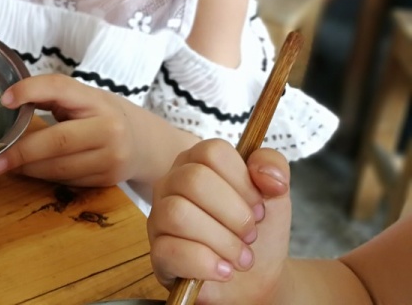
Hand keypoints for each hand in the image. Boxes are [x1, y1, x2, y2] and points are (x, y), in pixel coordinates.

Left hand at [0, 74, 138, 186]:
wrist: (144, 143)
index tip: (4, 100)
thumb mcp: (83, 98)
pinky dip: (45, 177)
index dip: (30, 91)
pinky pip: (68, 180)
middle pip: (58, 140)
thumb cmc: (102, 115)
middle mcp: (109, 128)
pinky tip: (31, 172)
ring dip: (29, 168)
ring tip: (6, 166)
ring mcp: (112, 157)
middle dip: (22, 151)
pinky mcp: (109, 180)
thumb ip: (52, 96)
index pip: (61, 88)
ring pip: (60, 167)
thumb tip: (11, 99)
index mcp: (96, 100)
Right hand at [148, 139, 291, 304]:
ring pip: (178, 214)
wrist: (256, 279)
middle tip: (251, 234)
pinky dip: (205, 263)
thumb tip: (265, 174)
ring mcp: (160, 218)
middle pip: (193, 180)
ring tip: (242, 258)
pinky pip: (169, 250)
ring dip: (223, 241)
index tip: (258, 206)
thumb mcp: (273, 192)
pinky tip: (224, 271)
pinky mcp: (158, 255)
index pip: (212, 152)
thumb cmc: (255, 230)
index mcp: (196, 162)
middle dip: (234, 214)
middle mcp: (171, 185)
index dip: (243, 181)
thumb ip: (273, 164)